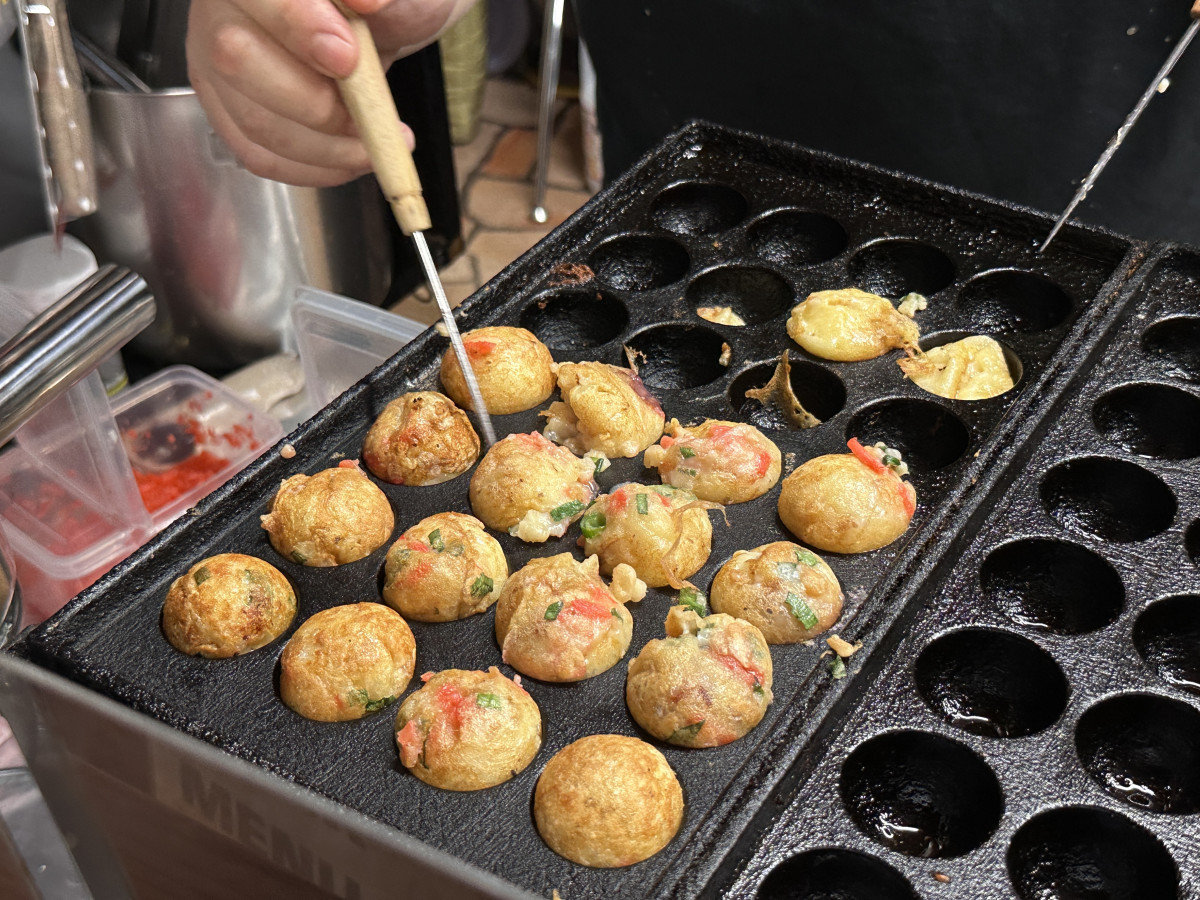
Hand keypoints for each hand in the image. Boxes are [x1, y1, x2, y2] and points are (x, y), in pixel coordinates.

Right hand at [186, 0, 472, 186]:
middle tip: (370, 114)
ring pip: (253, 119)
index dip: (299, 28)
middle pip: (236, 59)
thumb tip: (368, 1)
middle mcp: (221, 9)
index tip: (348, 58)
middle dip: (314, 101)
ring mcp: (214, 62)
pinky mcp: (228, 111)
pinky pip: (260, 155)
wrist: (380, 20)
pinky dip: (314, 168)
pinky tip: (351, 158)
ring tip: (377, 144)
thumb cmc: (384, 4)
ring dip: (325, 147)